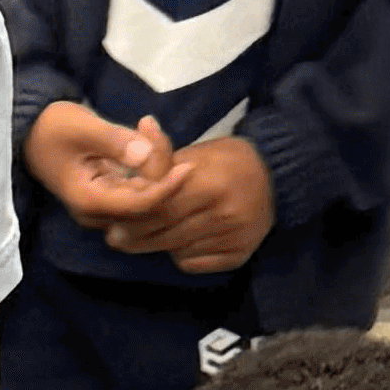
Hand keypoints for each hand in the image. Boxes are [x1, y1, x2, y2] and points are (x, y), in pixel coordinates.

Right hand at [26, 100, 182, 229]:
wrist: (30, 130)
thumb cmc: (51, 127)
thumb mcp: (81, 127)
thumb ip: (114, 141)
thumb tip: (145, 155)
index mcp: (89, 203)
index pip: (139, 206)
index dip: (166, 189)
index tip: (188, 166)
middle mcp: (98, 213)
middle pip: (146, 204)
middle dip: (161, 170)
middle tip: (152, 127)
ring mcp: (105, 206)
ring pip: (146, 195)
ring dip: (156, 164)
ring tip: (146, 125)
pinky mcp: (111, 195)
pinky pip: (140, 186)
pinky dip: (148, 163)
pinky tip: (144, 133)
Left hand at [100, 132, 275, 277]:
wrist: (276, 179)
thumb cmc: (227, 162)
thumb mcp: (196, 153)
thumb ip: (164, 155)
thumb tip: (142, 125)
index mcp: (211, 185)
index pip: (160, 208)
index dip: (134, 216)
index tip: (113, 221)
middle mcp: (225, 215)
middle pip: (165, 234)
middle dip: (137, 236)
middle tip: (116, 235)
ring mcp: (233, 238)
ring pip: (176, 251)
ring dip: (157, 244)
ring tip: (145, 236)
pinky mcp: (238, 256)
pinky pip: (193, 263)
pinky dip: (180, 255)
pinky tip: (178, 241)